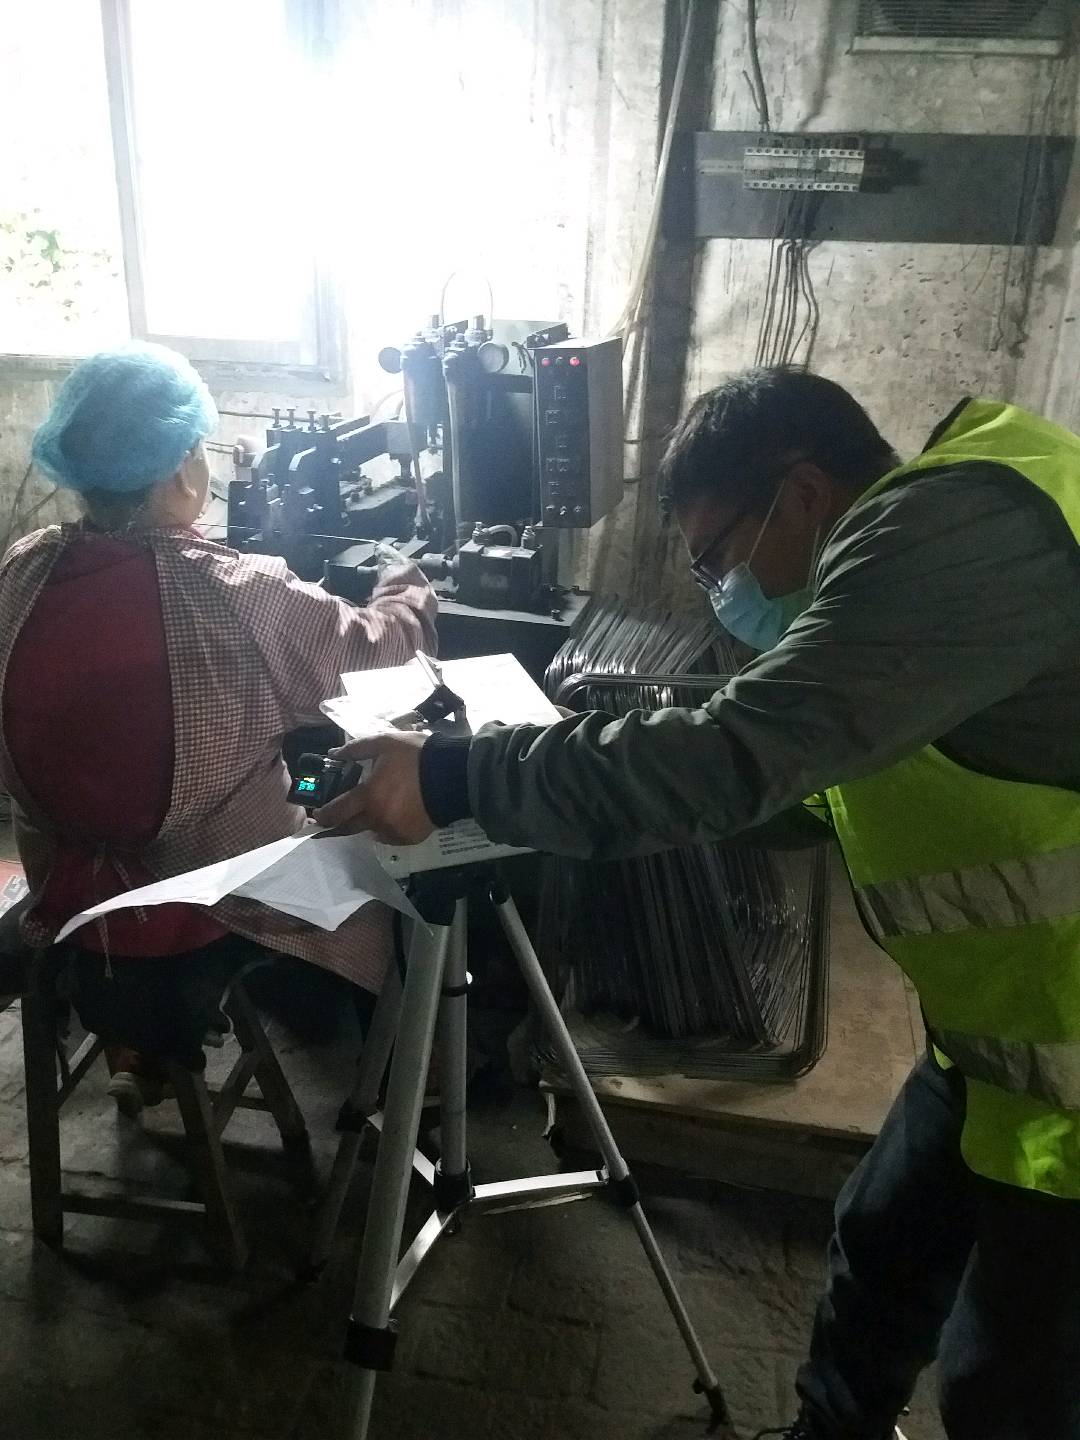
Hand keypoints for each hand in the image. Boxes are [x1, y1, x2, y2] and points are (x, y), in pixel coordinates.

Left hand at [313, 731, 434, 844]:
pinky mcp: (410, 838)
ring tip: (374, 810)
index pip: (336, 812)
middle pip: (349, 829)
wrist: (452, 776)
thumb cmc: (416, 757)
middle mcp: (378, 819)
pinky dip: (388, 827)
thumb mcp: (385, 743)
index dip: (323, 815)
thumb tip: (333, 754)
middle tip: (332, 821)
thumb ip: (356, 749)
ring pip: (372, 831)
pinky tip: (395, 814)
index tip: (318, 815)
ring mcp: (394, 831)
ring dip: (368, 823)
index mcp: (369, 797)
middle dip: (337, 826)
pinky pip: (391, 836)